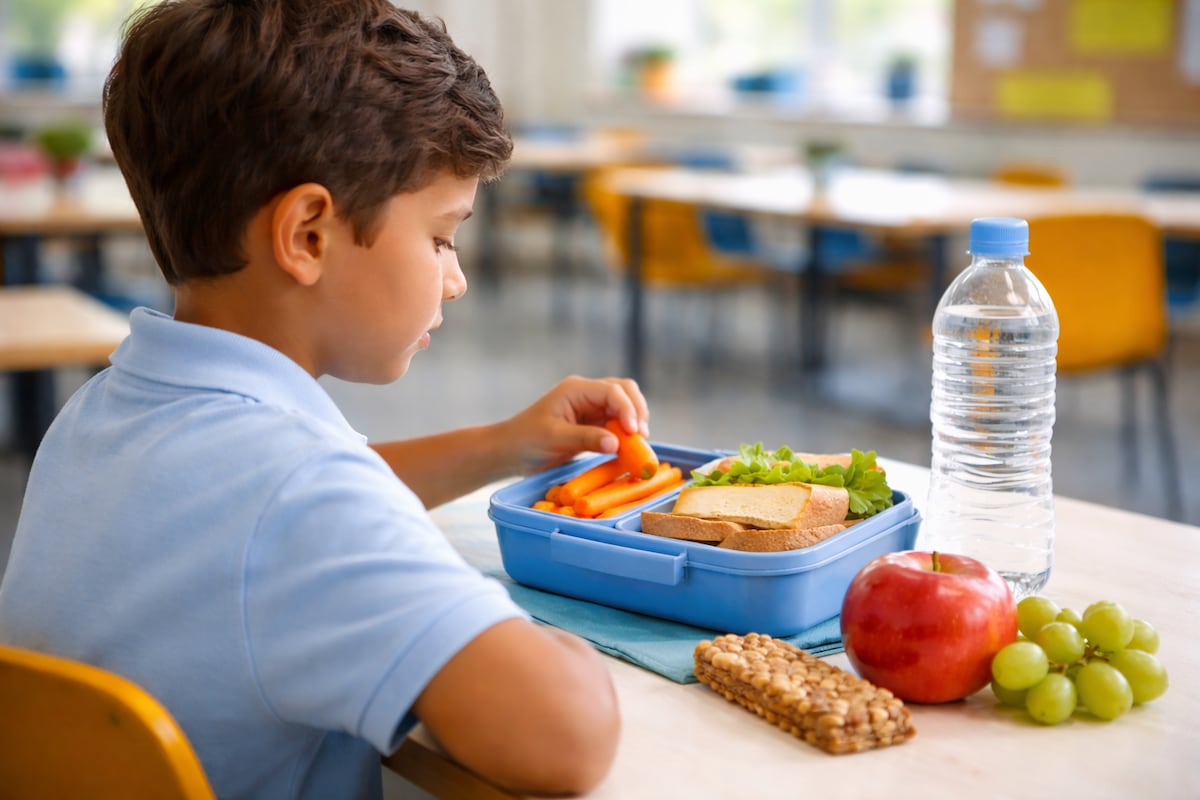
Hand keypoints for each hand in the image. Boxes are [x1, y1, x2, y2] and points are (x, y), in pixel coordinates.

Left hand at [500, 375, 648, 473]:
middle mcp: (586, 394)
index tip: (635, 432)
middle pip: (624, 391)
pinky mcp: (592, 424)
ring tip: (637, 444)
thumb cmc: (525, 441)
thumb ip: (586, 438)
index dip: (628, 409)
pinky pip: (616, 424)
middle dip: (637, 411)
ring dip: (634, 422)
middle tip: (642, 437)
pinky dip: (625, 434)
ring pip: (623, 407)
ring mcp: (590, 408)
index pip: (612, 391)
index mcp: (576, 389)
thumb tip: (616, 443)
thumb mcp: (555, 439)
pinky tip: (627, 448)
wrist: (509, 452)